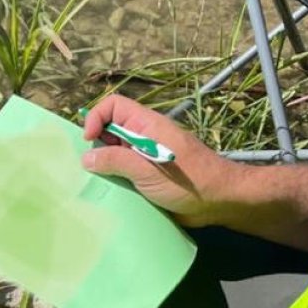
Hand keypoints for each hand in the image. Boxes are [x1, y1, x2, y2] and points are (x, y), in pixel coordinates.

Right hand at [81, 94, 248, 227]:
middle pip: (110, 130)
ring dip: (104, 168)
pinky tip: (112, 194)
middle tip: (93, 169)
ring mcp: (146, 157)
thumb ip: (116, 161)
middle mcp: (144, 137)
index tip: (89, 141)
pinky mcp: (148, 176)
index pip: (113, 106)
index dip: (96, 117)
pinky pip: (124, 172)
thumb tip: (87, 158)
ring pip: (115, 154)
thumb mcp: (148, 169)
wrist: (220, 201)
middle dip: (96, 147)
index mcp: (146, 125)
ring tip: (100, 184)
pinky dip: (114, 180)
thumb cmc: (188, 180)